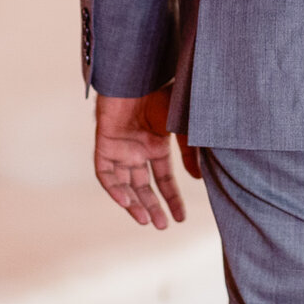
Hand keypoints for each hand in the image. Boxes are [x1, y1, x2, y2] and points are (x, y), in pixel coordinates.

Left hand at [94, 89, 197, 228]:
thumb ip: (191, 152)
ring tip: (146, 220)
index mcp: (157, 145)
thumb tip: (199, 178)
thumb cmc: (165, 96)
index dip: (172, 198)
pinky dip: (115, 189)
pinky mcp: (104, 145)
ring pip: (125, 184)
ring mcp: (121, 149)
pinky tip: (126, 202)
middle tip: (161, 227)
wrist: (139, 77)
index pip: (164, 179)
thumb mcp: (184, 128)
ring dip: (134, 203)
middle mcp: (138, 150)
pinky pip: (106, 174)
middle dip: (153, 207)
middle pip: (144, 187)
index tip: (181, 218)